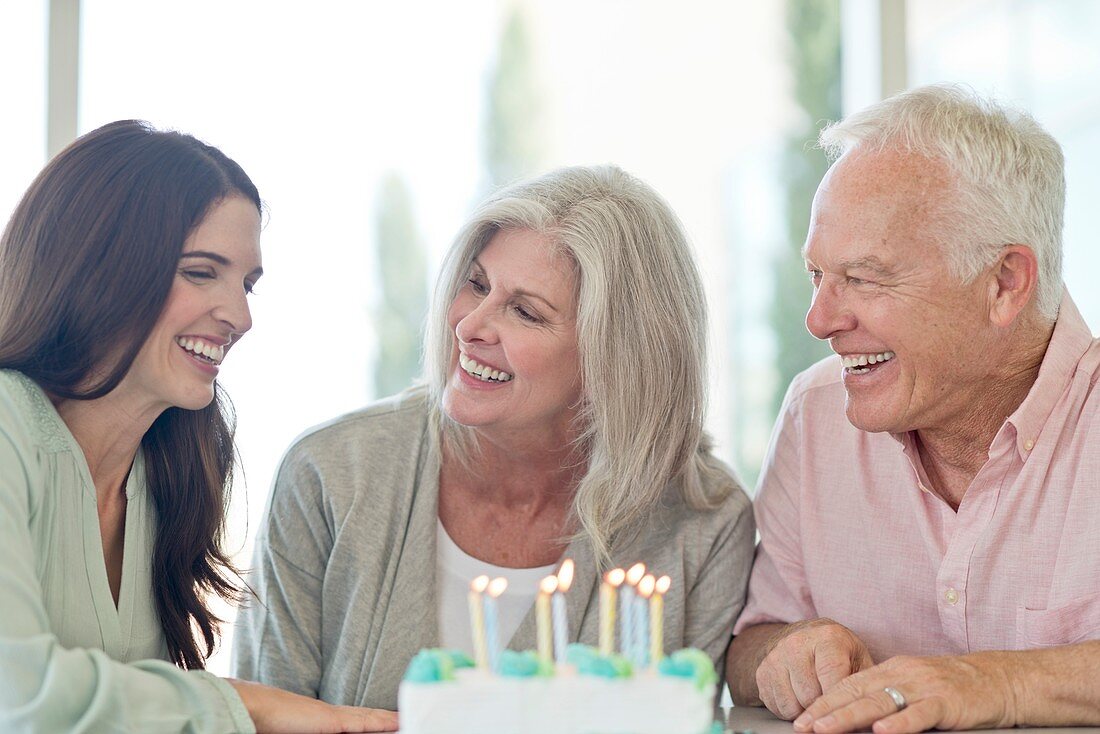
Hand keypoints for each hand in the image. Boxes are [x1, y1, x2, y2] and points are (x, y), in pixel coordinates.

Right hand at [229, 679, 398, 732]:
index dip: (375, 722)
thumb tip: (321, 726)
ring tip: (410, 720)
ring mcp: (334, 716)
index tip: (393, 722)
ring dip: (390, 721)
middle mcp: (332, 716)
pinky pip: (365, 722)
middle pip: (367, 719)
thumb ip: (309, 728)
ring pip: (370, 720)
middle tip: (409, 719)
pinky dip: (384, 722)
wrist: (252, 707)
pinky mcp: (333, 720)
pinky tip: (400, 722)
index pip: (356, 721)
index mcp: (322, 719)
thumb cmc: (267, 722)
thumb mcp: (297, 729)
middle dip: (387, 721)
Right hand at [755, 618, 873, 719]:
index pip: (831, 675)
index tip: (844, 715)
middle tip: (830, 703)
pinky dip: (790, 710)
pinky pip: (776, 706)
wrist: (804, 637)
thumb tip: (869, 716)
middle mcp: (797, 643)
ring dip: (805, 710)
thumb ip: (864, 685)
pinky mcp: (762, 671)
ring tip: (814, 697)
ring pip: (792, 705)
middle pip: (810, 696)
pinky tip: (798, 697)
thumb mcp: (858, 660)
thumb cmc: (838, 653)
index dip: (838, 701)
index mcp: (827, 638)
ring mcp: (776, 657)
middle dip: (823, 707)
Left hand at [792, 652, 1017, 733]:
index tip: (801, 719)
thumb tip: (850, 715)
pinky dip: (900, 722)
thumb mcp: (911, 685)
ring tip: (826, 728)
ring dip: (850, 716)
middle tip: (802, 726)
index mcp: (890, 669)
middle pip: (857, 692)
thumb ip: (884, 695)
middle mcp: (902, 674)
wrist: (997, 680)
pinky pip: (920, 713)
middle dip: (826, 711)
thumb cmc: (951, 687)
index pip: (848, 685)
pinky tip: (881, 731)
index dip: (822, 702)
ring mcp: (924, 687)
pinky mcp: (947, 702)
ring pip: (880, 701)